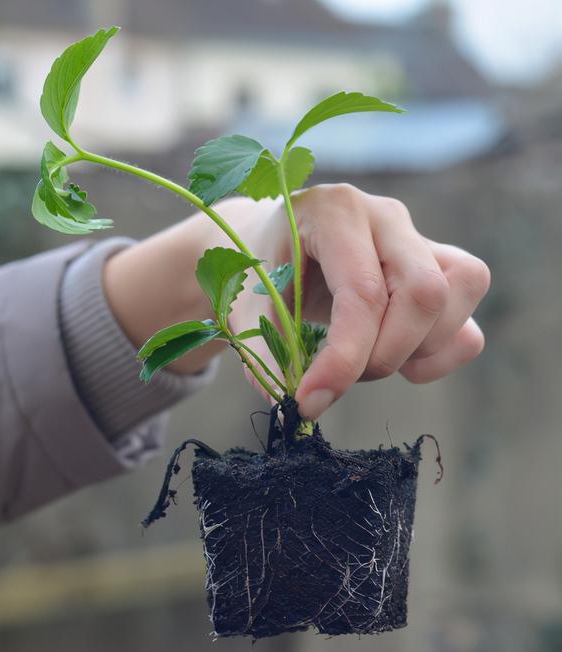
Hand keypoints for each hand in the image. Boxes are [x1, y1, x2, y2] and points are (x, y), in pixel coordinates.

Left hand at [224, 184, 489, 418]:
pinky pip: (468, 319)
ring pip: (459, 295)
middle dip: (385, 354)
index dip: (344, 358)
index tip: (310, 401)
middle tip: (343, 376)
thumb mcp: (248, 303)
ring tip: (367, 361)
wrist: (278, 245)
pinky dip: (440, 355)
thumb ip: (267, 351)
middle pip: (425, 292)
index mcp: (334, 213)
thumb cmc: (263, 271)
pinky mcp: (439, 270)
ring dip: (416, 351)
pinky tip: (400, 360)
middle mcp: (385, 217)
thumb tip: (291, 408)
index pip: (361, 292)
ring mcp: (419, 240)